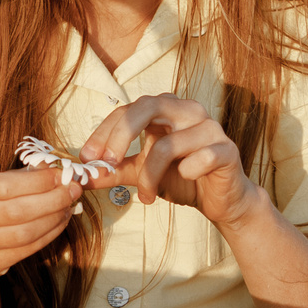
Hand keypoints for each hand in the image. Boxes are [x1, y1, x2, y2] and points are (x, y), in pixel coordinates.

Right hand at [0, 165, 81, 277]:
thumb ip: (14, 177)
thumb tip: (51, 168)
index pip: (5, 186)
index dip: (37, 182)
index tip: (60, 174)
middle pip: (19, 211)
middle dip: (53, 199)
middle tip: (73, 189)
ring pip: (25, 233)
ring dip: (54, 219)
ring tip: (69, 206)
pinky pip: (26, 250)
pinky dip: (48, 236)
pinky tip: (59, 223)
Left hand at [78, 94, 264, 229]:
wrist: (222, 200)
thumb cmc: (181, 178)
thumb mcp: (141, 173)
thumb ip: (113, 170)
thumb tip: (80, 176)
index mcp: (165, 108)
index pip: (127, 110)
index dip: (103, 132)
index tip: (87, 158)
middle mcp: (187, 110)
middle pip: (147, 107)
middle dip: (120, 135)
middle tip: (106, 164)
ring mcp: (209, 127)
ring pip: (168, 144)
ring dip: (150, 174)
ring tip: (146, 196)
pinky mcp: (226, 150)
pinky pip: (200, 158)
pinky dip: (187, 172)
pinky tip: (185, 180)